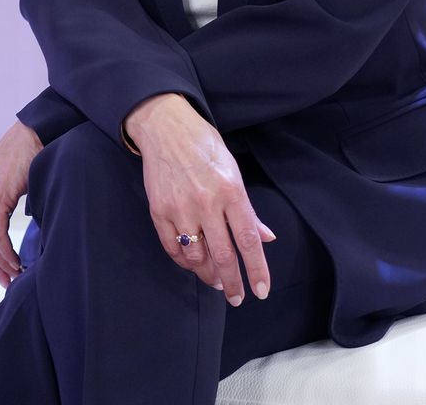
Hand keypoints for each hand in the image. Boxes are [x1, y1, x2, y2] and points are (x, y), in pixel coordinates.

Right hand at [125, 94, 275, 305]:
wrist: (166, 127)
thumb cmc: (205, 146)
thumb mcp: (233, 170)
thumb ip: (248, 209)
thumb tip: (266, 237)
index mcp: (231, 190)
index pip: (248, 239)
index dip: (256, 269)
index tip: (261, 290)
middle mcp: (207, 202)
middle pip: (223, 255)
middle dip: (232, 282)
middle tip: (237, 298)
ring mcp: (181, 208)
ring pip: (196, 256)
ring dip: (208, 274)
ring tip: (216, 280)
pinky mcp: (159, 210)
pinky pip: (173, 247)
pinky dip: (185, 261)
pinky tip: (193, 264)